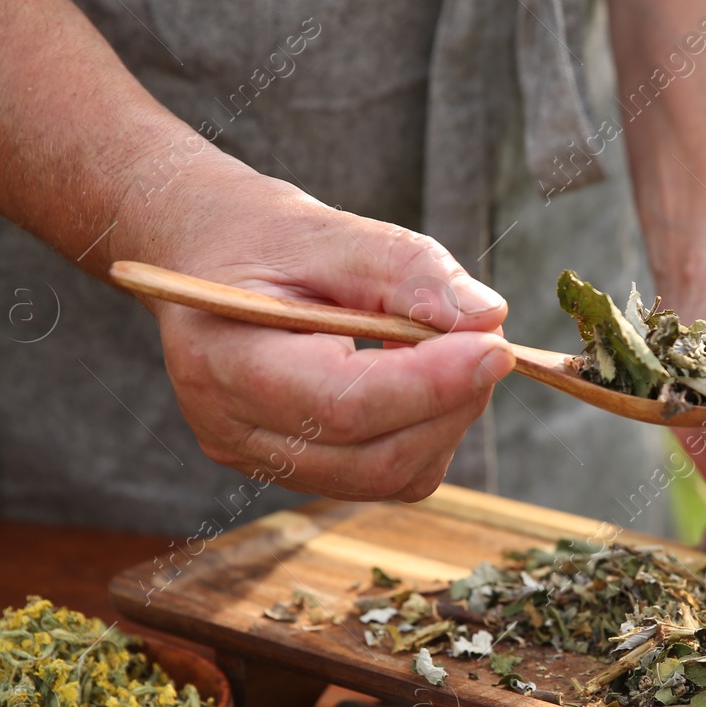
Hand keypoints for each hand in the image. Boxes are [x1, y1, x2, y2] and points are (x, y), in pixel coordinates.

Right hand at [122, 161, 515, 501]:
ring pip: (387, 476)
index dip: (432, 383)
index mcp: (224, 361)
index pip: (345, 404)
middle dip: (451, 405)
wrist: (209, 257)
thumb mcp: (331, 230)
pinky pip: (381, 475)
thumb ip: (408, 269)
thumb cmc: (262, 238)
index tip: (496, 346)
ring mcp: (259, 458)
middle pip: (374, 457)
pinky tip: (421, 379)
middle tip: (489, 345)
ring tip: (448, 352)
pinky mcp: (293, 468)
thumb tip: (486, 317)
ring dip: (443, 421)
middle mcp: (232, 429)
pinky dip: (423, 434)